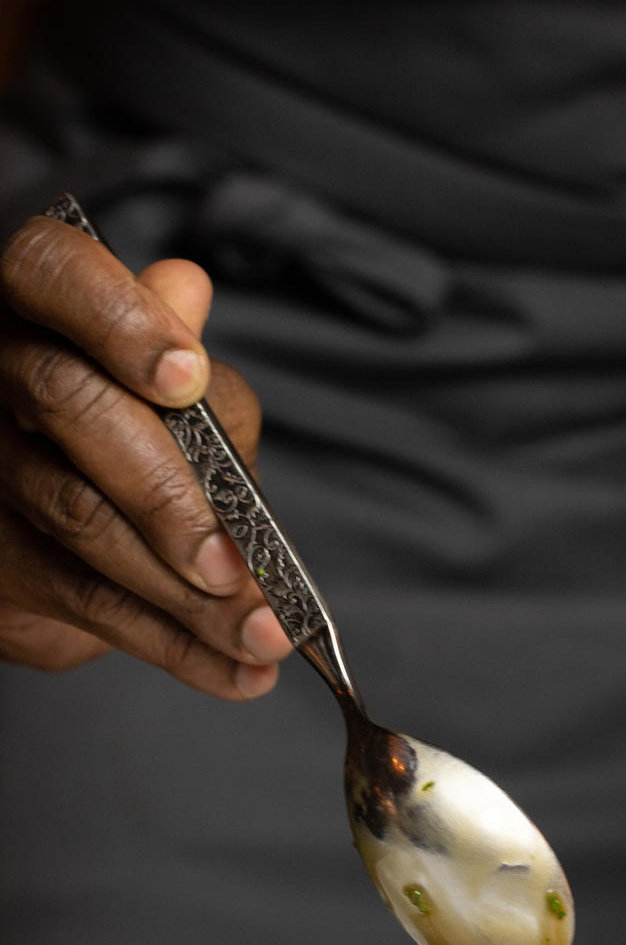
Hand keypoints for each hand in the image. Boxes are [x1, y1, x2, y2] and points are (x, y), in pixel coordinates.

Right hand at [0, 214, 291, 697]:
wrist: (52, 531)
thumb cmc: (128, 432)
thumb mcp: (164, 389)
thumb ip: (180, 354)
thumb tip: (186, 291)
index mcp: (40, 308)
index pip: (52, 272)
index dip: (117, 317)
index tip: (185, 376)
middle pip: (69, 406)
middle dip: (165, 494)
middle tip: (236, 562)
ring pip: (82, 520)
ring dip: (189, 594)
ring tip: (267, 635)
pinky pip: (88, 603)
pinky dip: (177, 645)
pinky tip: (239, 672)